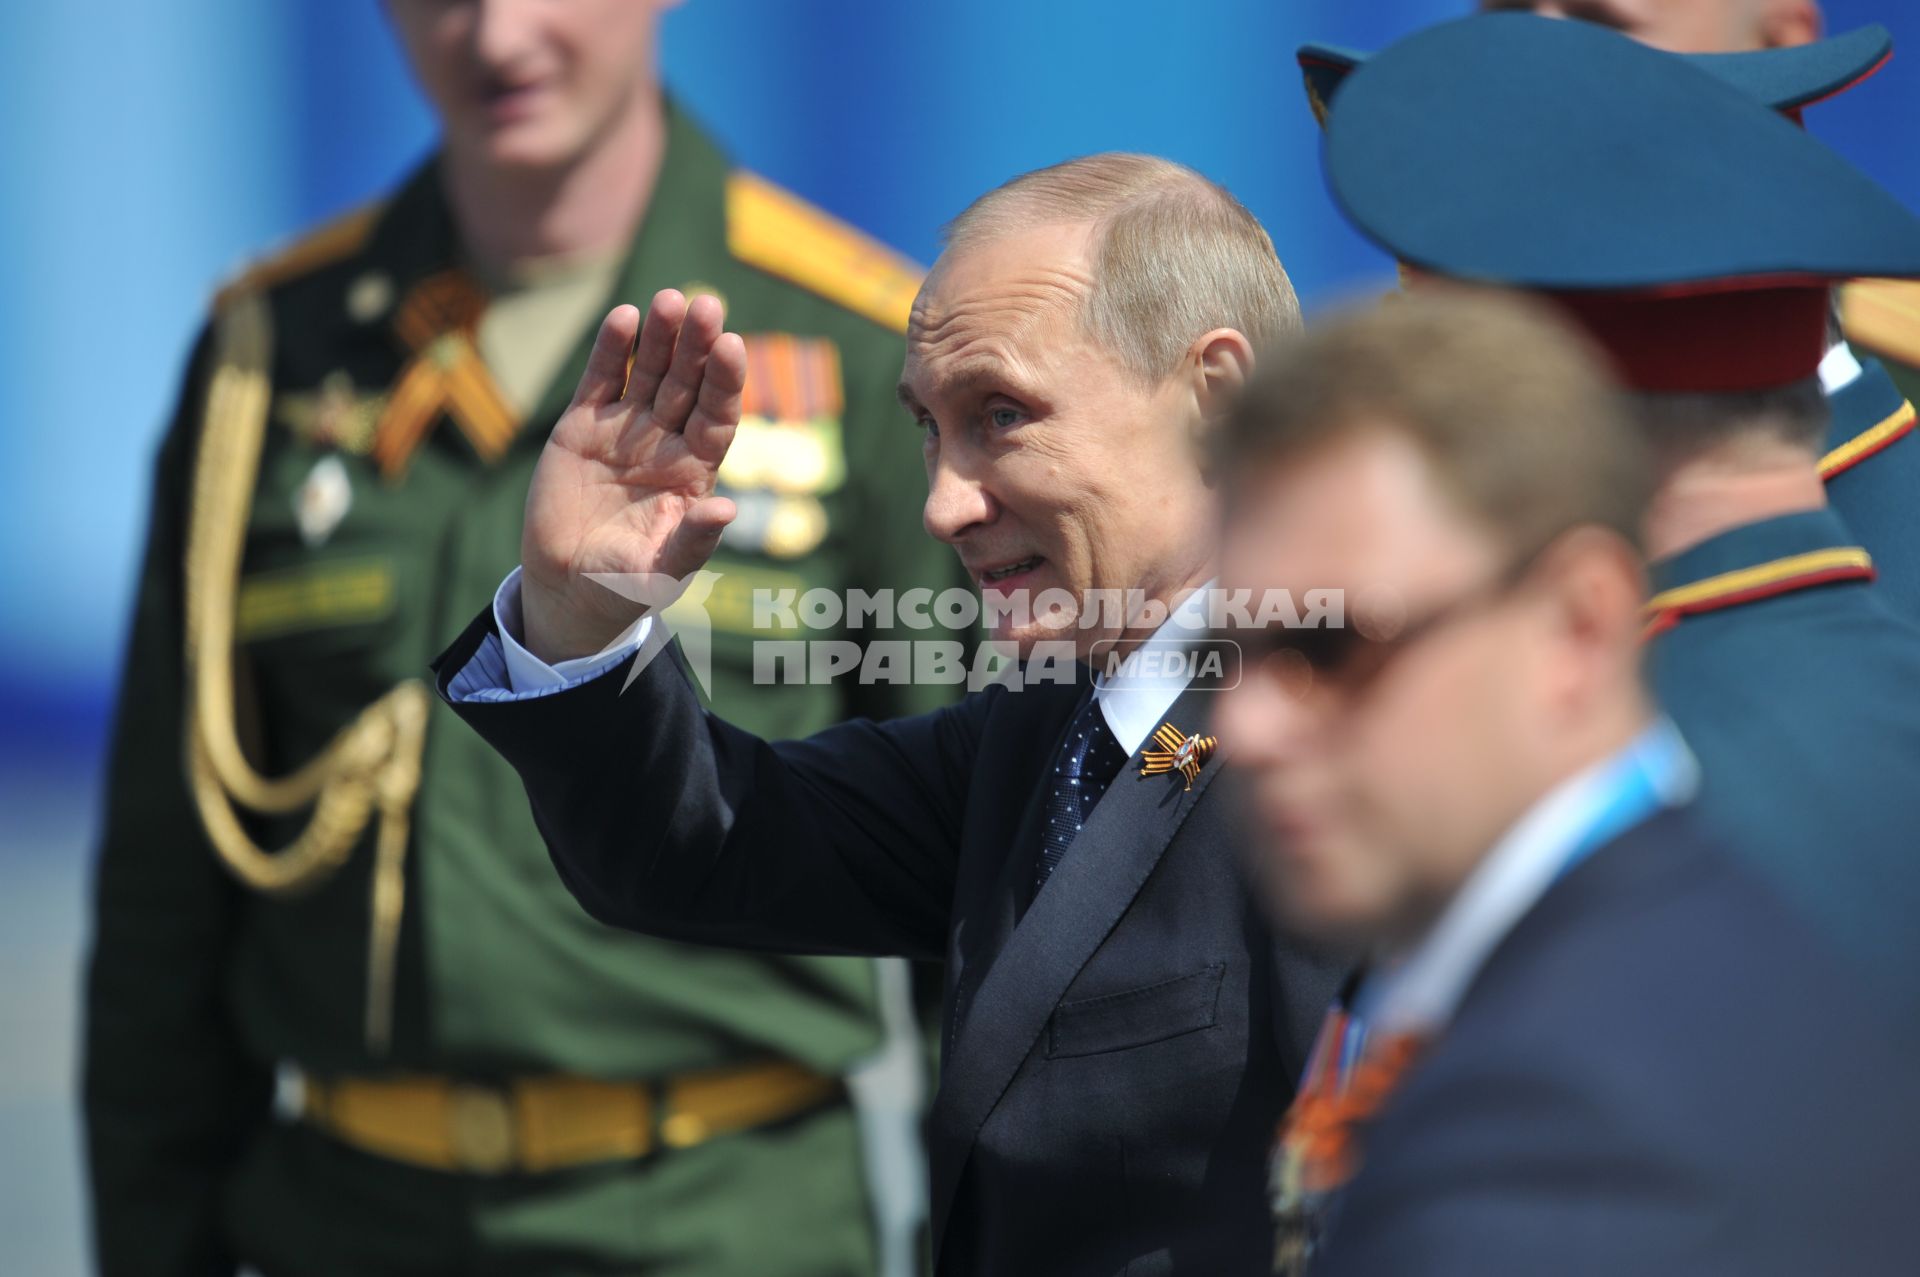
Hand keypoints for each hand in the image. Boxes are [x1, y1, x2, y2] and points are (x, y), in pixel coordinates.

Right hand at [519, 290, 746, 663]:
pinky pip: (600, 381)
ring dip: (659, 337)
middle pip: (687, 385)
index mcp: (695, 473)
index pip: (718, 418)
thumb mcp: (663, 572)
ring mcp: (624, 430)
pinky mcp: (582, 427)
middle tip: (706, 306)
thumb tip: (728, 510)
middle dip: (696, 347)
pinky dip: (611, 351)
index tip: (734, 347)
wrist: (568, 588)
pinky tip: (624, 318)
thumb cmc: (627, 585)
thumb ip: (694, 541)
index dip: (725, 384)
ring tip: (667, 300)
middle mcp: (665, 443)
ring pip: (648, 374)